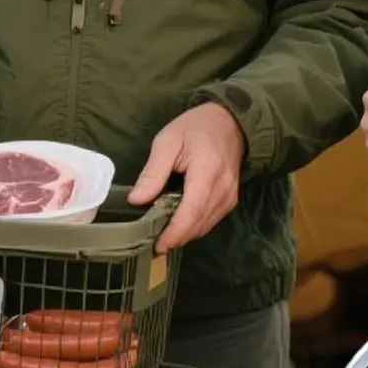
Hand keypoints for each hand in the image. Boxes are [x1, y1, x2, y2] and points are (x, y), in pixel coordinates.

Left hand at [129, 102, 245, 253]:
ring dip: (185, 235)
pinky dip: (195, 227)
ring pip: (206, 225)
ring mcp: (230, 195)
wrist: (229, 121)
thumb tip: (136, 200)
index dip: (175, 232)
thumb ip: (153, 172)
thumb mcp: (167, 142)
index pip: (192, 210)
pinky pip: (212, 220)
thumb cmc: (194, 128)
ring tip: (163, 239)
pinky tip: (179, 226)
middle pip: (199, 223)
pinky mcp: (230, 199)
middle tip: (154, 246)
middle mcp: (223, 188)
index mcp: (207, 171)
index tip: (158, 245)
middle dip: (177, 238)